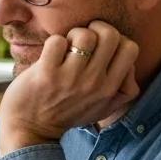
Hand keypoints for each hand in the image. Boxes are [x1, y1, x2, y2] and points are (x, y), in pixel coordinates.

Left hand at [0, 21, 139, 153]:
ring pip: (84, 35)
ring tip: (64, 47)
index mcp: (110, 88)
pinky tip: (49, 54)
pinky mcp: (46, 74)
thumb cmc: (65, 113)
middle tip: (81, 39)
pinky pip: (56, 41)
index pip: (130, 48)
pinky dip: (53, 42)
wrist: (30, 130)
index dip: (115, 39)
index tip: (100, 44)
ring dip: (72, 35)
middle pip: (110, 35)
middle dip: (95, 29)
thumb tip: (129, 67)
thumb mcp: (102, 108)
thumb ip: (122, 89)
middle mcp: (94, 83)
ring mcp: (70, 78)